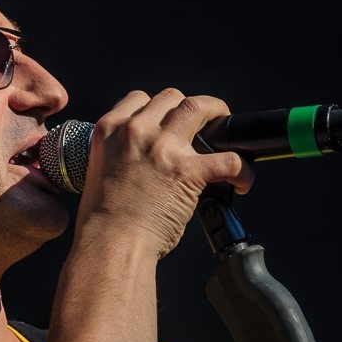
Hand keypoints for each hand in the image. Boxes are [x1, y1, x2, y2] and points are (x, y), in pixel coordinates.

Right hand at [76, 89, 254, 258]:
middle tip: (200, 123)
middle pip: (171, 97)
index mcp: (109, 130)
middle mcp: (135, 131)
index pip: (138, 98)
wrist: (110, 244)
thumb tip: (145, 160)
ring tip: (225, 128)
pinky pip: (227, 158)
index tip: (167, 119)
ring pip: (198, 107)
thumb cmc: (102, 220)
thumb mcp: (100, 171)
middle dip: (189, 108)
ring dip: (217, 114)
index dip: (157, 108)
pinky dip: (241, 170)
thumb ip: (121, 155)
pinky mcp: (188, 170)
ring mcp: (163, 147)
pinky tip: (241, 181)